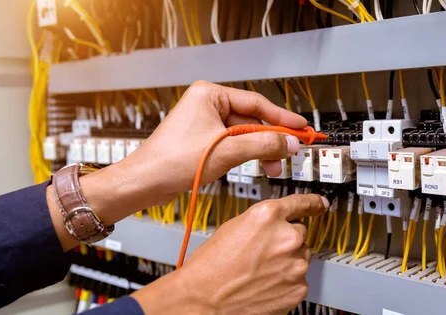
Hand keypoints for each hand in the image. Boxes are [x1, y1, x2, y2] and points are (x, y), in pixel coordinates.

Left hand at [128, 80, 306, 204]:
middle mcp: (207, 105)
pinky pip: (233, 144)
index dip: (282, 117)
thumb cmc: (173, 161)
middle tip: (289, 152)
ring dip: (260, 150)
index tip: (300, 127)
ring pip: (244, 134)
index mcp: (210, 95)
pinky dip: (247, 154)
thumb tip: (289, 143)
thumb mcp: (227, 150)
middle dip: (270, 139)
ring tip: (272, 167)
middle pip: (252, 119)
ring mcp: (205, 123)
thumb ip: (263, 145)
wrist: (145, 182)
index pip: (256, 102)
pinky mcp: (203, 141)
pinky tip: (256, 165)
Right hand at [131, 194, 329, 314]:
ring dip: (285, 262)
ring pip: (299, 257)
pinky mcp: (298, 289)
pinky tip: (264, 284)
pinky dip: (285, 282)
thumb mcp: (235, 226)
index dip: (313, 203)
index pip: (301, 203)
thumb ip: (264, 221)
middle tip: (261, 253)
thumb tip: (278, 223)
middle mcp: (287, 238)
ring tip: (259, 271)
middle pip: (299, 233)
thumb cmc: (211, 266)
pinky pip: (298, 279)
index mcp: (268, 216)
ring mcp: (295, 265)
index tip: (320, 204)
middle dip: (284, 241)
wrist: (203, 300)